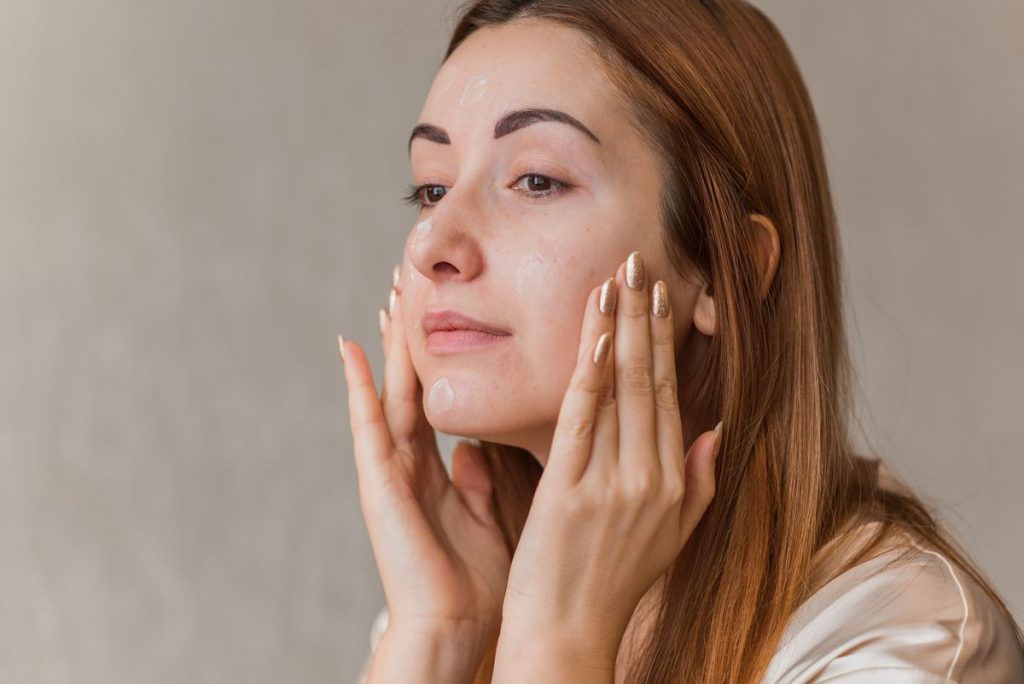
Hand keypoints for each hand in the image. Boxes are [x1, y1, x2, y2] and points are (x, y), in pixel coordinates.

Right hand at [338, 264, 510, 644]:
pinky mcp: (379, 482)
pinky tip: (350, 349)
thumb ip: (480, 481)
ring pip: (389, 390)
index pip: (434, 396)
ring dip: (388, 344)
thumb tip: (474, 447)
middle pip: (409, 382)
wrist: (454, 627)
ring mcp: (389, 469)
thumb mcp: (488, 517)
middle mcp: (407, 461)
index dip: (436, 354)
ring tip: (389, 294)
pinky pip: (367, 424)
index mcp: (435, 469)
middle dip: (410, 334)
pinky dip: (357, 386)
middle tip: (409, 280)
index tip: (441, 309)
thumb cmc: (475, 582)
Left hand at [498, 251, 722, 665]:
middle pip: (650, 380)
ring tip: (617, 276)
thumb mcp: (673, 539)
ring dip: (616, 327)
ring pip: (619, 389)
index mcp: (676, 485)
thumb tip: (716, 431)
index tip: (660, 295)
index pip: (671, 394)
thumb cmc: (612, 586)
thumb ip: (698, 483)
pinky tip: (592, 332)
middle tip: (640, 260)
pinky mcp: (570, 491)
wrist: (567, 637)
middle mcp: (653, 479)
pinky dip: (589, 373)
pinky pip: (584, 419)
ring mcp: (613, 485)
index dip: (664, 340)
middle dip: (644, 316)